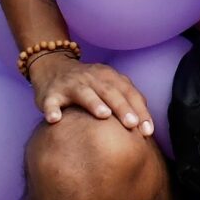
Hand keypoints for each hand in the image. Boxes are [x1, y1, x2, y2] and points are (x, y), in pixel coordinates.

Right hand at [29, 55, 151, 132]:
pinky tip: (55, 119)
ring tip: (104, 115)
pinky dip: (52, 109)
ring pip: (84, 93)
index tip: (148, 131)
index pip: (129, 93)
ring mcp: (70, 84)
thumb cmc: (89, 85)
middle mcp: (91, 78)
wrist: (52, 67)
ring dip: (94, 103)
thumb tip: (148, 127)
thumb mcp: (109, 86)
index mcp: (109, 77)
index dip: (140, 111)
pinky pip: (51, 102)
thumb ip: (127, 101)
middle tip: (132, 124)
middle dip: (122, 107)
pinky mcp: (50, 93)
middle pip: (110, 92)